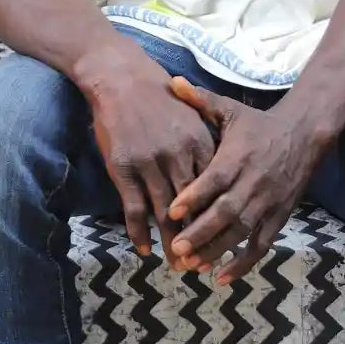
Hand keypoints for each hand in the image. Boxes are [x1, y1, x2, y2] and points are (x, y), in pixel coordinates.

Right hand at [78, 41, 218, 263]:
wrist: (121, 78)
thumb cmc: (158, 96)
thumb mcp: (191, 115)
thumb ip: (206, 144)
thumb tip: (221, 175)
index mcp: (198, 143)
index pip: (213, 190)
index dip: (217, 219)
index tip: (223, 240)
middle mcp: (177, 156)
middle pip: (192, 208)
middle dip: (198, 239)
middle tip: (203, 264)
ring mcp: (149, 164)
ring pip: (164, 214)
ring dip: (171, 242)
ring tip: (178, 265)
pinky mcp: (123, 168)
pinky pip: (134, 208)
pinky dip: (139, 232)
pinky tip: (143, 248)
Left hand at [164, 76, 326, 283]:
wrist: (304, 134)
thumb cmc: (258, 124)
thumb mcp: (230, 109)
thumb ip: (200, 100)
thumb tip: (171, 81)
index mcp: (237, 156)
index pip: (214, 180)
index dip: (194, 196)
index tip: (171, 210)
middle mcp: (253, 182)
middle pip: (227, 212)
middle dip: (201, 231)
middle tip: (176, 247)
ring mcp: (268, 203)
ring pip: (243, 232)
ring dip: (218, 250)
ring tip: (192, 264)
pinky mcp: (278, 218)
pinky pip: (261, 246)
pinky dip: (243, 263)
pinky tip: (221, 278)